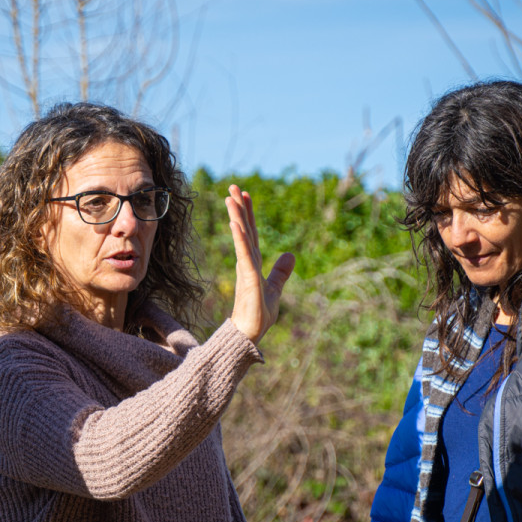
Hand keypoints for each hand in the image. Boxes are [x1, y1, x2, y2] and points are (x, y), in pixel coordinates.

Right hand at [226, 184, 294, 344]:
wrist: (251, 334)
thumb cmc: (259, 315)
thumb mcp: (275, 288)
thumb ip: (281, 272)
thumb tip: (291, 255)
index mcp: (253, 263)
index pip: (251, 233)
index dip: (248, 213)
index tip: (245, 195)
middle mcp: (247, 262)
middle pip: (243, 229)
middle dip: (238, 207)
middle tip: (232, 186)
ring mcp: (246, 269)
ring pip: (241, 237)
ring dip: (236, 217)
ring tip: (230, 197)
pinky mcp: (248, 278)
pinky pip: (244, 254)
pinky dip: (240, 238)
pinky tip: (235, 223)